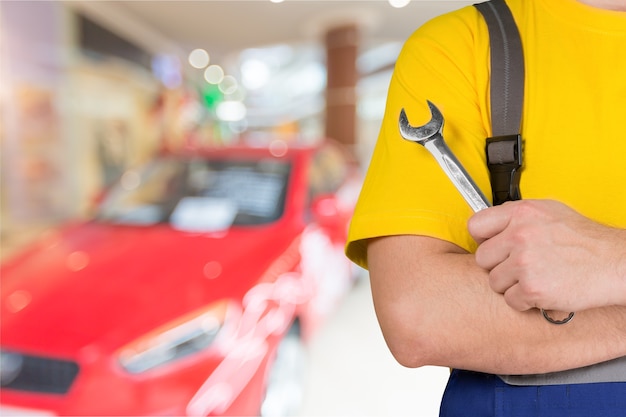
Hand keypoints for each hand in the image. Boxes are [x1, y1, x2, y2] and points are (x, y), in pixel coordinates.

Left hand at [467, 199, 625, 311]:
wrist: (615, 263)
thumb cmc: (586, 240)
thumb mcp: (549, 212)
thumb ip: (517, 217)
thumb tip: (493, 225)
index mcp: (521, 213)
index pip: (475, 226)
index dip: (483, 239)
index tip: (492, 246)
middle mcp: (520, 235)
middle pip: (482, 258)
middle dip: (498, 265)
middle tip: (520, 266)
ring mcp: (524, 262)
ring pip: (494, 282)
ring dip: (511, 285)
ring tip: (535, 277)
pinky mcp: (532, 288)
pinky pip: (510, 300)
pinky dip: (524, 301)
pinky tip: (542, 290)